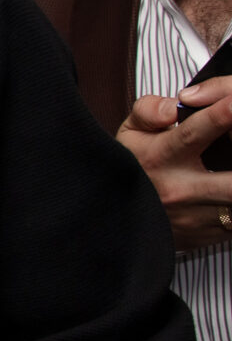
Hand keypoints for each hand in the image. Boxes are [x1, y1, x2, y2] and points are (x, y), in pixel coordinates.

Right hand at [119, 79, 231, 250]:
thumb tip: (177, 106)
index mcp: (160, 157)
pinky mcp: (210, 234)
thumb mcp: (131, 132)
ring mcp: (196, 216)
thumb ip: (150, 110)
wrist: (121, 219)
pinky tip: (229, 192)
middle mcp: (179, 189)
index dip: (220, 115)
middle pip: (230, 183)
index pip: (194, 133)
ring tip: (231, 166)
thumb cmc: (135, 166)